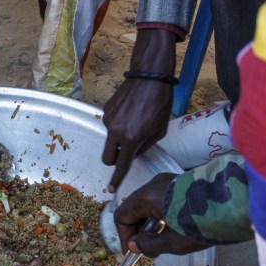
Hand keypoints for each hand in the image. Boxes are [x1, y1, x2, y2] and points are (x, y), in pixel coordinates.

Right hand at [102, 28, 175, 191]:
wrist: (149, 77)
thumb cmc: (159, 103)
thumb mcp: (159, 129)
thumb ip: (145, 146)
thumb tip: (133, 153)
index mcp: (131, 138)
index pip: (121, 165)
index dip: (116, 179)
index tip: (111, 189)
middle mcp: (115, 131)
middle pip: (107, 157)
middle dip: (114, 159)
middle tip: (126, 152)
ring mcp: (108, 120)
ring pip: (109, 139)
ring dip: (119, 138)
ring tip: (135, 122)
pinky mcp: (105, 110)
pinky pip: (110, 125)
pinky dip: (118, 124)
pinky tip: (130, 112)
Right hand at [114, 173, 205, 256]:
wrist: (238, 205)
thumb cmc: (207, 224)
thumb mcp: (175, 242)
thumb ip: (149, 244)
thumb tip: (134, 245)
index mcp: (149, 196)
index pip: (122, 215)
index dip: (125, 235)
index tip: (134, 251)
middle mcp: (155, 184)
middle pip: (134, 207)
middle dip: (137, 229)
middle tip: (148, 248)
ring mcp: (168, 180)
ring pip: (147, 203)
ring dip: (149, 222)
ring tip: (163, 240)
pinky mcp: (180, 182)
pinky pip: (160, 198)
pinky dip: (159, 213)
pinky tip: (173, 226)